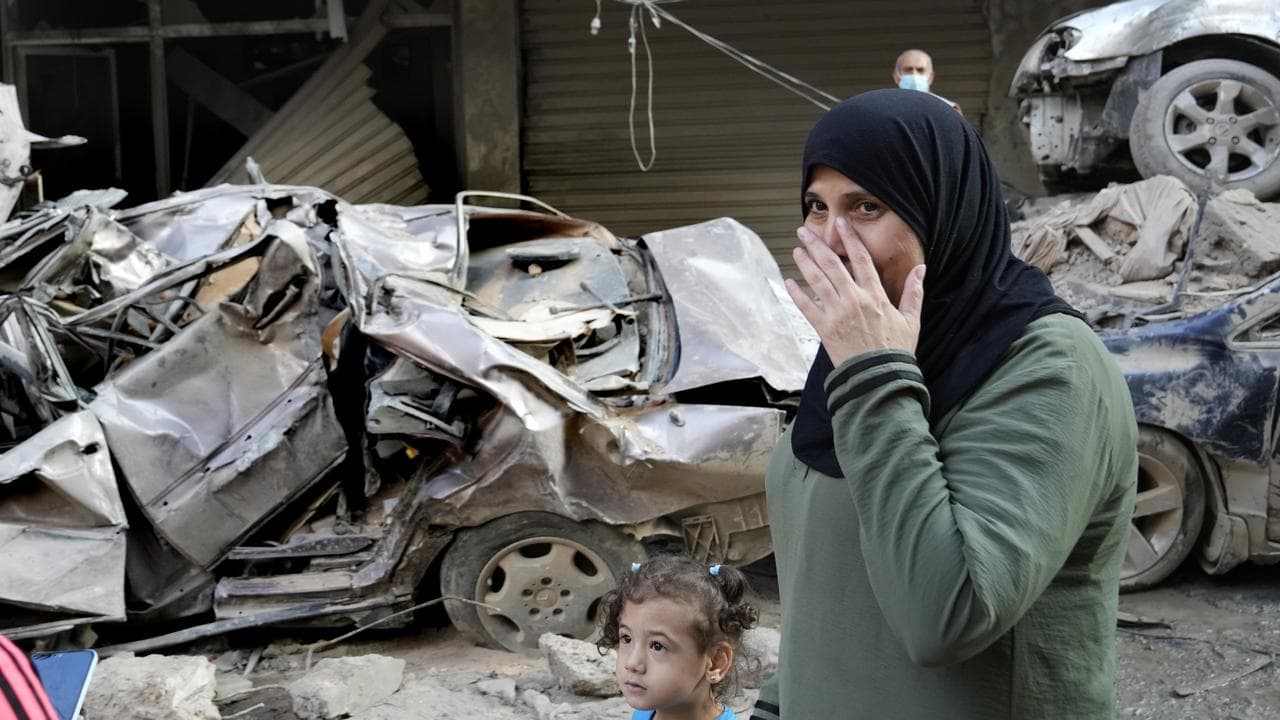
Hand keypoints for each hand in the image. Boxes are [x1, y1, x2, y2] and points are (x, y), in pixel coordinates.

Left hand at [785, 218, 925, 366]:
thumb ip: (914, 292)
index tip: (841, 224)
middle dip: (817, 245)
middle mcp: (854, 300)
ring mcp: (837, 313)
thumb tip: (921, 268)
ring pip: (817, 281)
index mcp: (875, 295)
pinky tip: (789, 281)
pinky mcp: (824, 329)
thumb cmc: (896, 350)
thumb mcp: (911, 320)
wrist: (879, 377)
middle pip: (832, 265)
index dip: (850, 239)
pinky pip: (807, 308)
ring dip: (805, 263)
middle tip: (805, 231)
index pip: (861, 259)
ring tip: (797, 250)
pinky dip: (796, 294)